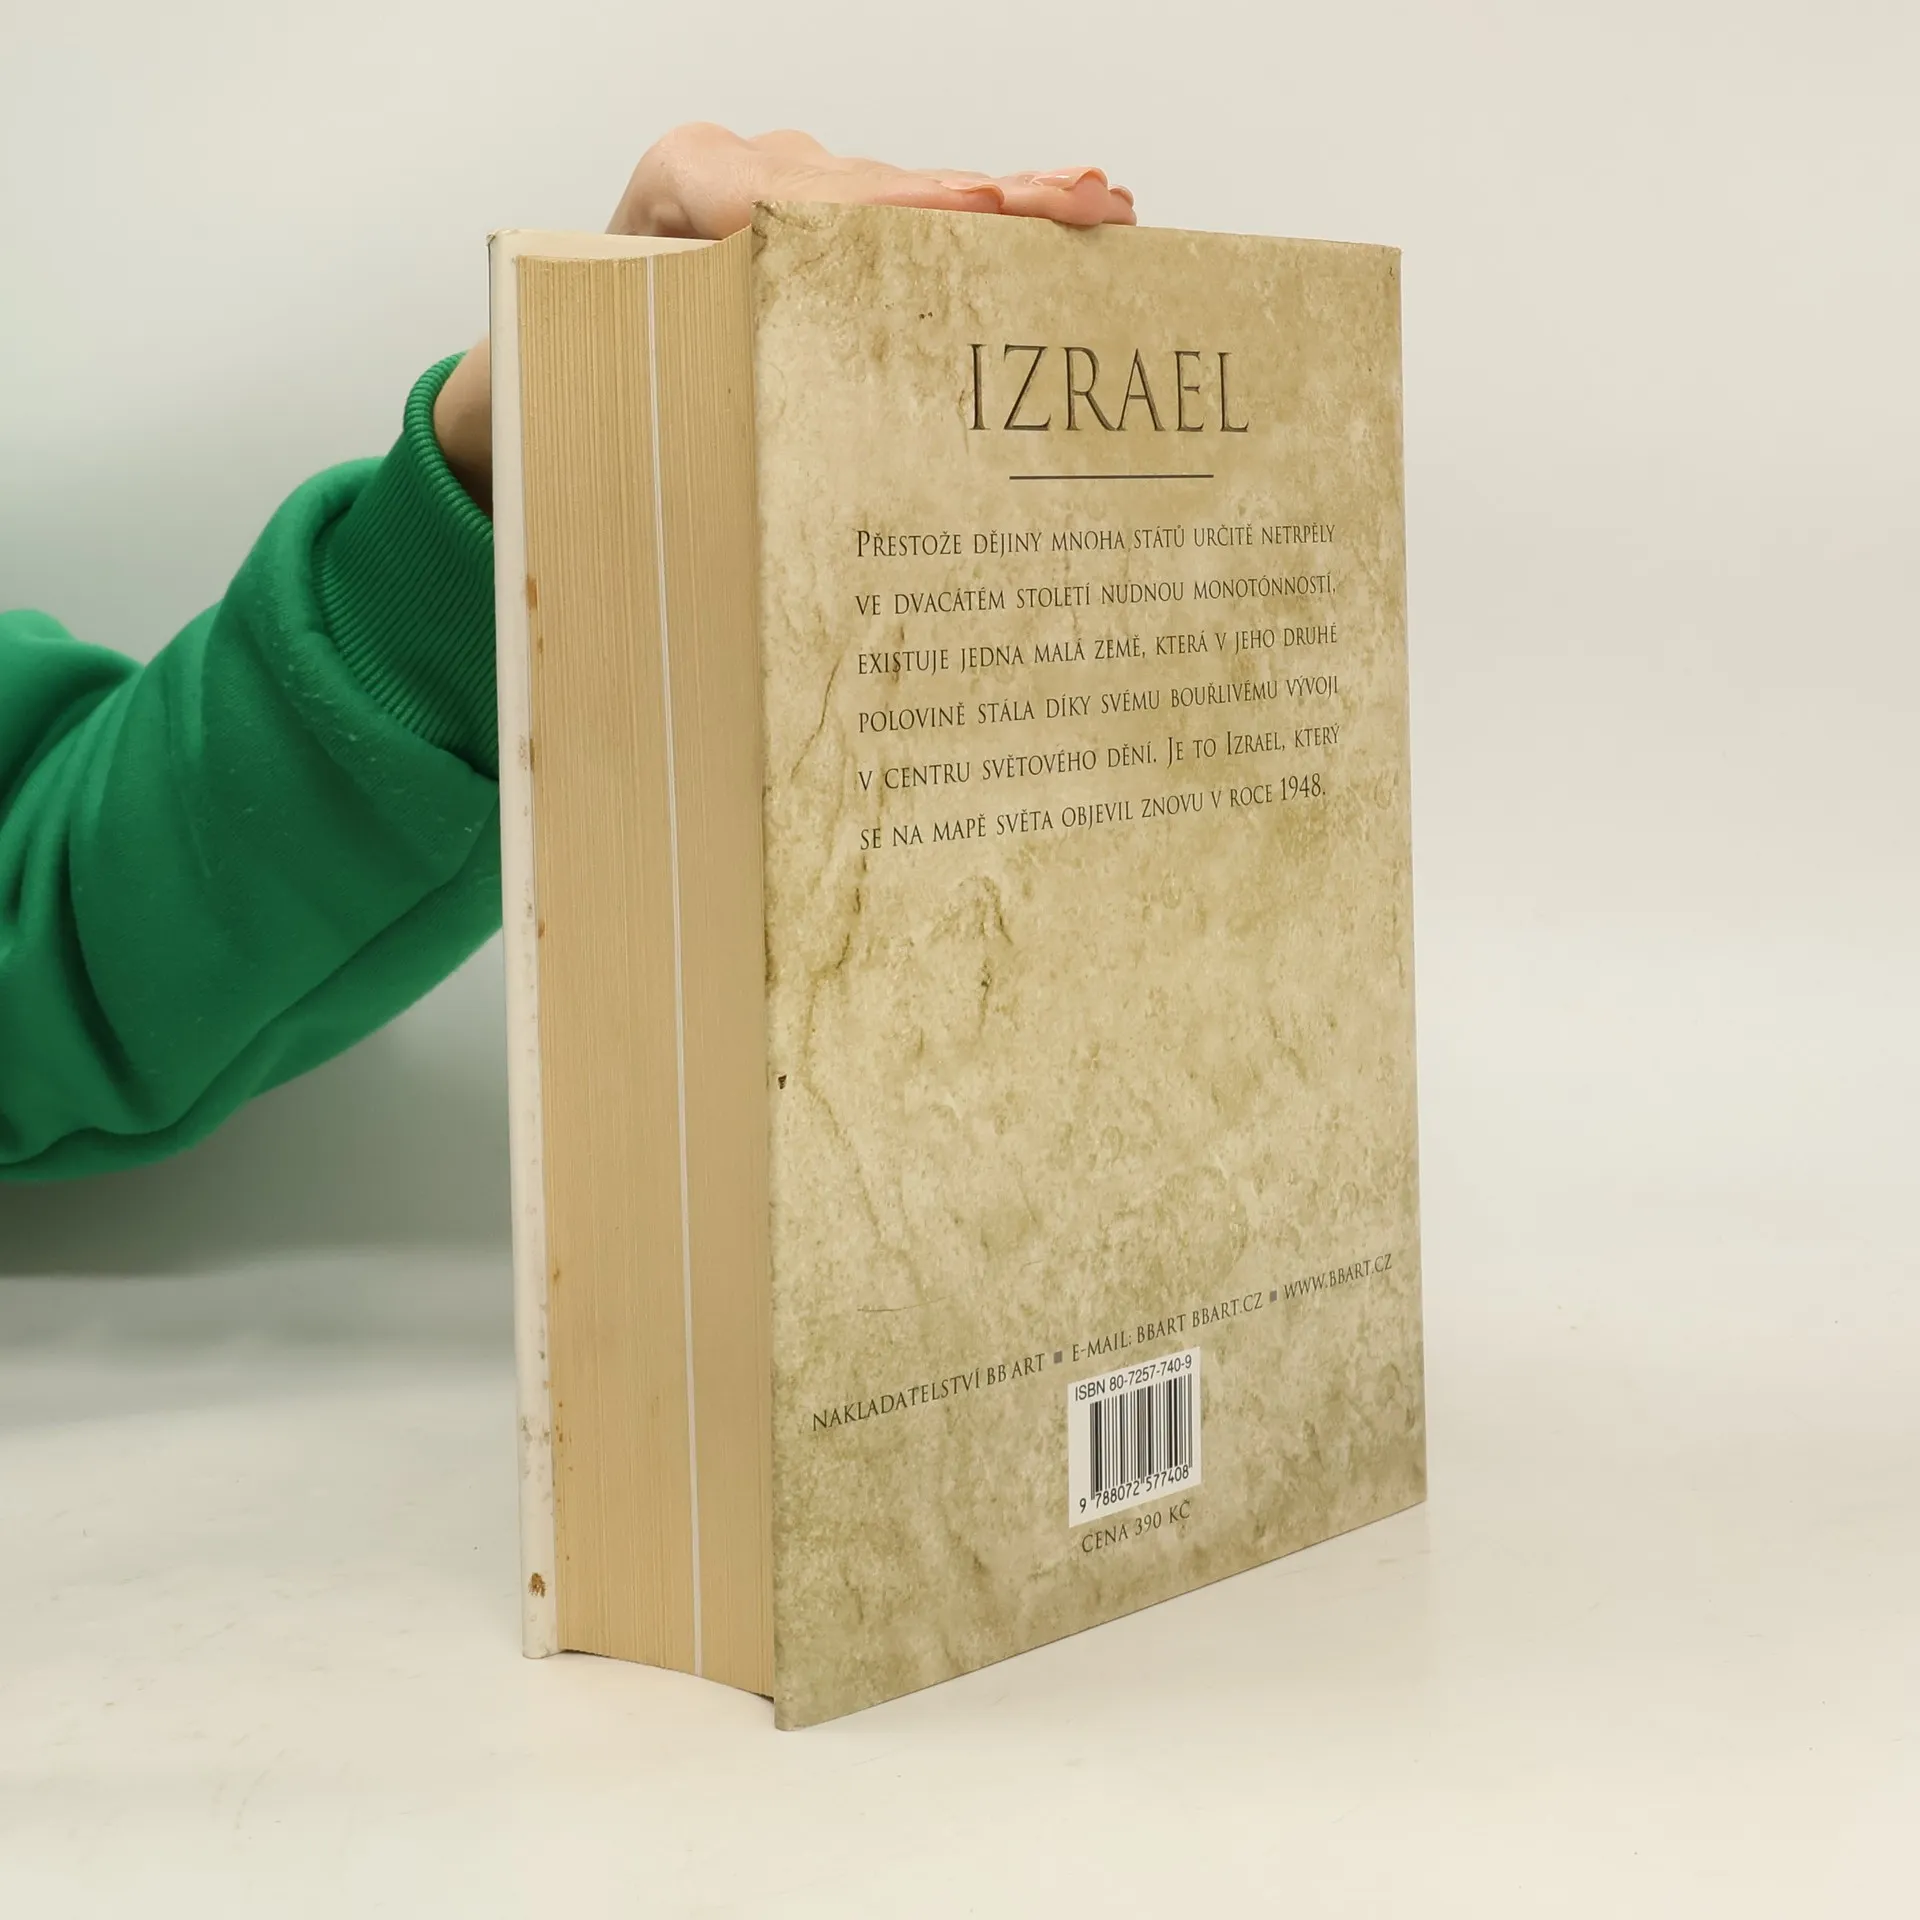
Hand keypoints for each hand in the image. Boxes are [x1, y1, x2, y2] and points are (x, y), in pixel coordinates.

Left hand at [433, 124, 1136, 508]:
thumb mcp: (611, 382)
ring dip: (1011, 205)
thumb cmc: (586, 375)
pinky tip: (1071, 208)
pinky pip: (923, 214)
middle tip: (1066, 206)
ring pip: (916, 198)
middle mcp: (753, 171)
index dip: (893, 210)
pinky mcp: (838, 218)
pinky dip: (997, 219)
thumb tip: (745, 489)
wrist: (564, 349)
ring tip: (1096, 207)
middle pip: (882, 190)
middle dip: (980, 201)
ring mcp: (804, 187)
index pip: (804, 200)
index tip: (969, 208)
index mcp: (685, 186)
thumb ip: (677, 389)